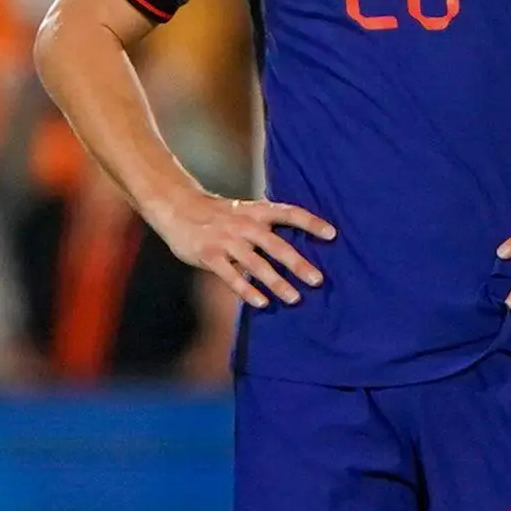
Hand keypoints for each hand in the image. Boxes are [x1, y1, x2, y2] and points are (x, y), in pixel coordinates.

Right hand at [146, 191, 336, 307]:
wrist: (177, 207)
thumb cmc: (217, 214)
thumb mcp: (243, 212)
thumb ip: (265, 227)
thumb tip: (294, 249)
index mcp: (256, 211)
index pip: (290, 213)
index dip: (312, 223)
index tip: (332, 235)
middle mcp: (244, 225)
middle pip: (276, 245)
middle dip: (298, 263)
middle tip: (318, 280)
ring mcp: (226, 241)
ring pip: (256, 264)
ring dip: (277, 282)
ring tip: (295, 298)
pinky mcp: (209, 255)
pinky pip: (231, 276)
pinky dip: (247, 290)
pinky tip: (262, 303)